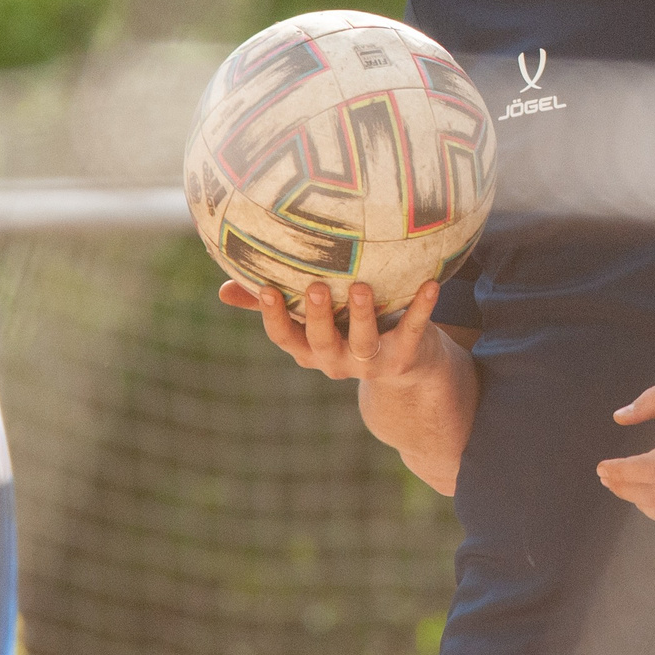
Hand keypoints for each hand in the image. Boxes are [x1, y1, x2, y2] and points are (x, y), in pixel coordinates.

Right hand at [218, 278, 443, 384]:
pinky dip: (422, 309)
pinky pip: (413, 331)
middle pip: (321, 343)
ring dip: (362, 316)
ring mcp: (370, 362)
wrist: (407, 369)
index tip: (264, 287)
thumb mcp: (313, 319)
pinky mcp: (405, 356)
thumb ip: (274, 304)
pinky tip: (430, 285)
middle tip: (315, 287)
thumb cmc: (350, 328)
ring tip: (360, 287)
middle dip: (317, 317)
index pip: (284, 337)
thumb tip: (223, 289)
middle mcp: (336, 361)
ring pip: (363, 343)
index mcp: (310, 349)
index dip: (273, 316)